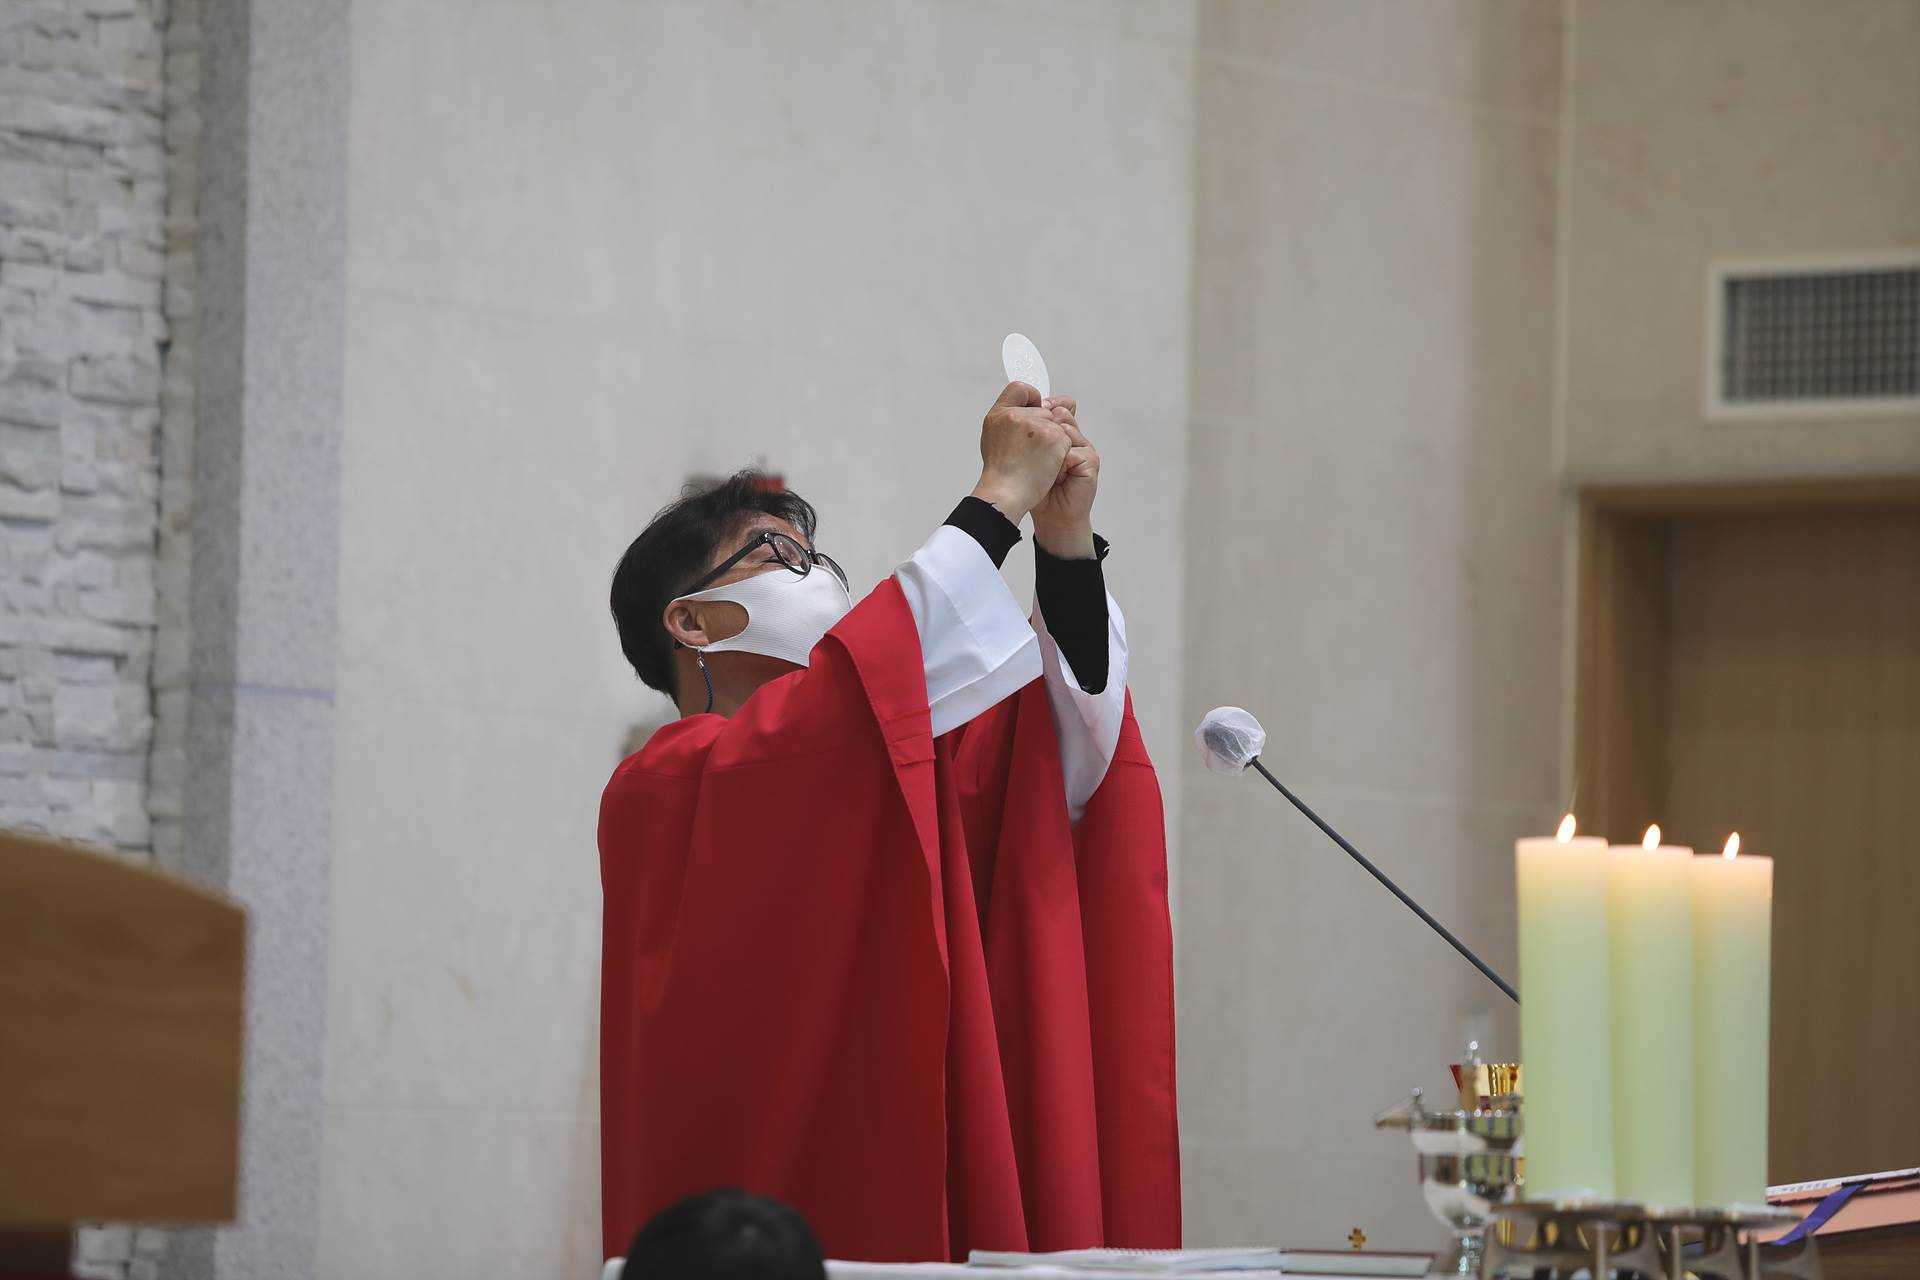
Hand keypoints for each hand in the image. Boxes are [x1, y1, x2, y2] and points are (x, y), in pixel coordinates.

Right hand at [973, 381, 1070, 520]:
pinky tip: (1048, 464)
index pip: (1020, 389)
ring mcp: (1038, 426)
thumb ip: (1011, 417)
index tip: (1035, 410)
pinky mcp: (1055, 438)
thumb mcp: (995, 436)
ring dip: (1054, 441)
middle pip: (1044, 409)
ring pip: (1057, 424)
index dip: (1031, 398)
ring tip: (1038, 460)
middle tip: (1031, 451)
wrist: (1006, 493)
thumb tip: (1034, 405)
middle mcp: (1018, 415)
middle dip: (1044, 426)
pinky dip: (1061, 452)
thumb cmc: (1000, 472)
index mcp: (1000, 413)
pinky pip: (1066, 438)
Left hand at [1029, 394, 1098, 557]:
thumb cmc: (1035, 488)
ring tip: (1042, 469)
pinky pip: (1073, 451)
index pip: (1057, 405)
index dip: (1044, 406)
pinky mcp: (1090, 461)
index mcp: (1059, 432)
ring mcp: (1083, 448)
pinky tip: (1054, 476)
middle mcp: (1073, 437)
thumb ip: (1023, 432)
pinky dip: (1059, 465)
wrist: (1050, 515)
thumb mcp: (1023, 455)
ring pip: (1066, 430)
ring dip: (1048, 451)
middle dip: (1043, 430)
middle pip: (1062, 413)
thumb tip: (1019, 407)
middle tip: (1032, 453)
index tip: (1027, 416)